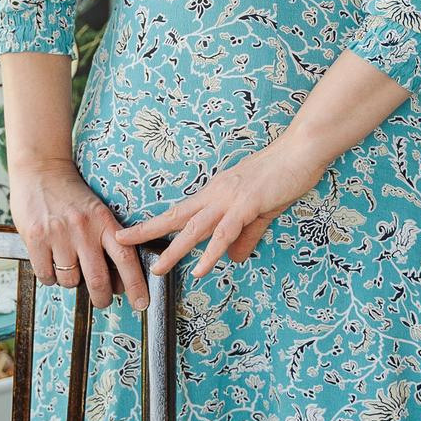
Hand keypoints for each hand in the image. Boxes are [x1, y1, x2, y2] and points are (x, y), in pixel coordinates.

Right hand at [8, 159, 149, 311]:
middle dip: (102, 298)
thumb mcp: (97, 211)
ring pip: (70, 281)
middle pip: (98, 280)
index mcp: (104, 221)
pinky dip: (50, 278)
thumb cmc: (72, 195)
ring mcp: (58, 234)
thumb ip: (108, 239)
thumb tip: (118, 279)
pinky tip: (51, 264)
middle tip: (102, 300)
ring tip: (70, 268)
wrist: (40, 169)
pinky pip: (46, 275)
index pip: (126, 259)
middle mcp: (83, 228)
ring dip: (72, 283)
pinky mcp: (35, 238)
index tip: (141, 304)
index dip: (136, 285)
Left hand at [112, 136, 328, 280]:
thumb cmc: (282, 176)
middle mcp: (216, 195)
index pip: (179, 212)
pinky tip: (200, 269)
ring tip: (156, 269)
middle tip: (120, 242)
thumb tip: (234, 259)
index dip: (155, 223)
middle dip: (146, 230)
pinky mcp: (247, 205)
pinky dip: (211, 253)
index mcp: (215, 194)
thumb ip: (246, 236)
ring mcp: (229, 199)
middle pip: (174, 216)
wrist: (300, 152)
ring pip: (194, 228)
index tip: (133, 232)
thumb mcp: (260, 211)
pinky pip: (224, 233)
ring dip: (174, 249)